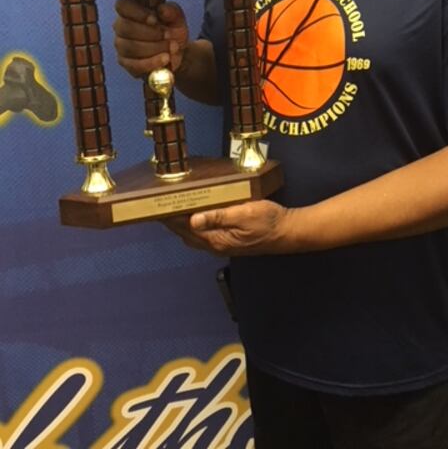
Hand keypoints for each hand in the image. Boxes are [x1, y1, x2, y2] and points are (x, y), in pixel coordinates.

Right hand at [113, 0, 188, 77]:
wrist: (176, 53)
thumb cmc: (172, 30)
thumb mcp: (177, 19)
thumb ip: (172, 11)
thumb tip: (162, 10)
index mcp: (131, 10)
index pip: (122, 5)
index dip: (137, 12)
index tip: (155, 20)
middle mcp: (121, 26)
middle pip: (126, 28)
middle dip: (151, 33)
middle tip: (168, 36)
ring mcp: (121, 45)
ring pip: (130, 47)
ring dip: (154, 48)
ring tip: (172, 48)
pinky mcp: (125, 63)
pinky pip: (134, 64)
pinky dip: (152, 62)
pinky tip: (165, 59)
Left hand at [164, 201, 295, 255]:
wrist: (288, 232)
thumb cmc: (268, 221)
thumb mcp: (244, 213)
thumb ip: (219, 216)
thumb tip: (193, 219)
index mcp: (217, 239)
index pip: (186, 228)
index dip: (170, 217)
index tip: (157, 205)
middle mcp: (215, 245)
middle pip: (185, 234)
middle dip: (172, 220)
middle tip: (160, 203)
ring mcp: (221, 245)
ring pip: (193, 236)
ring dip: (181, 224)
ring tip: (174, 207)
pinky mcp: (228, 242)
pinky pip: (203, 235)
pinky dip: (193, 226)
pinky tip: (195, 215)